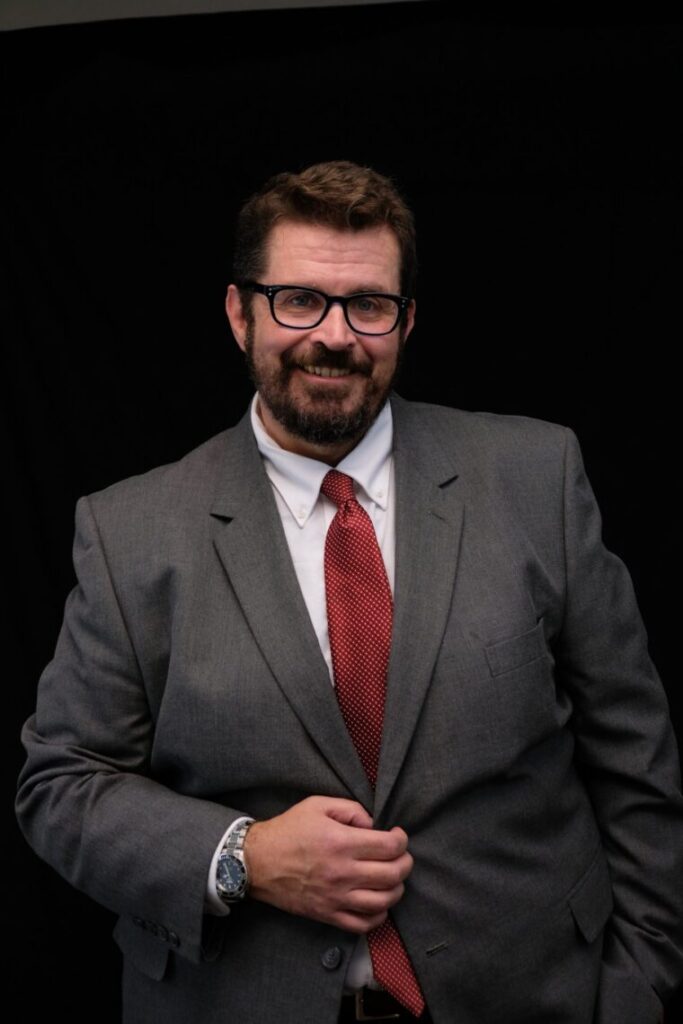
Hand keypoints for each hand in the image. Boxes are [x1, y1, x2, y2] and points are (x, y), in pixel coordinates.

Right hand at [243, 795, 412, 933]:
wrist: (257, 862)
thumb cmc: (288, 830)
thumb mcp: (317, 805)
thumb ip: (350, 809)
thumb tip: (373, 824)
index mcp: (340, 842)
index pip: (389, 847)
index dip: (401, 840)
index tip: (398, 836)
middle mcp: (342, 872)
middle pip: (393, 874)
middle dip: (405, 863)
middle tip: (401, 856)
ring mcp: (335, 897)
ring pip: (383, 901)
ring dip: (396, 889)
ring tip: (392, 878)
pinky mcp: (328, 915)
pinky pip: (363, 924)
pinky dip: (378, 916)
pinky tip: (378, 902)